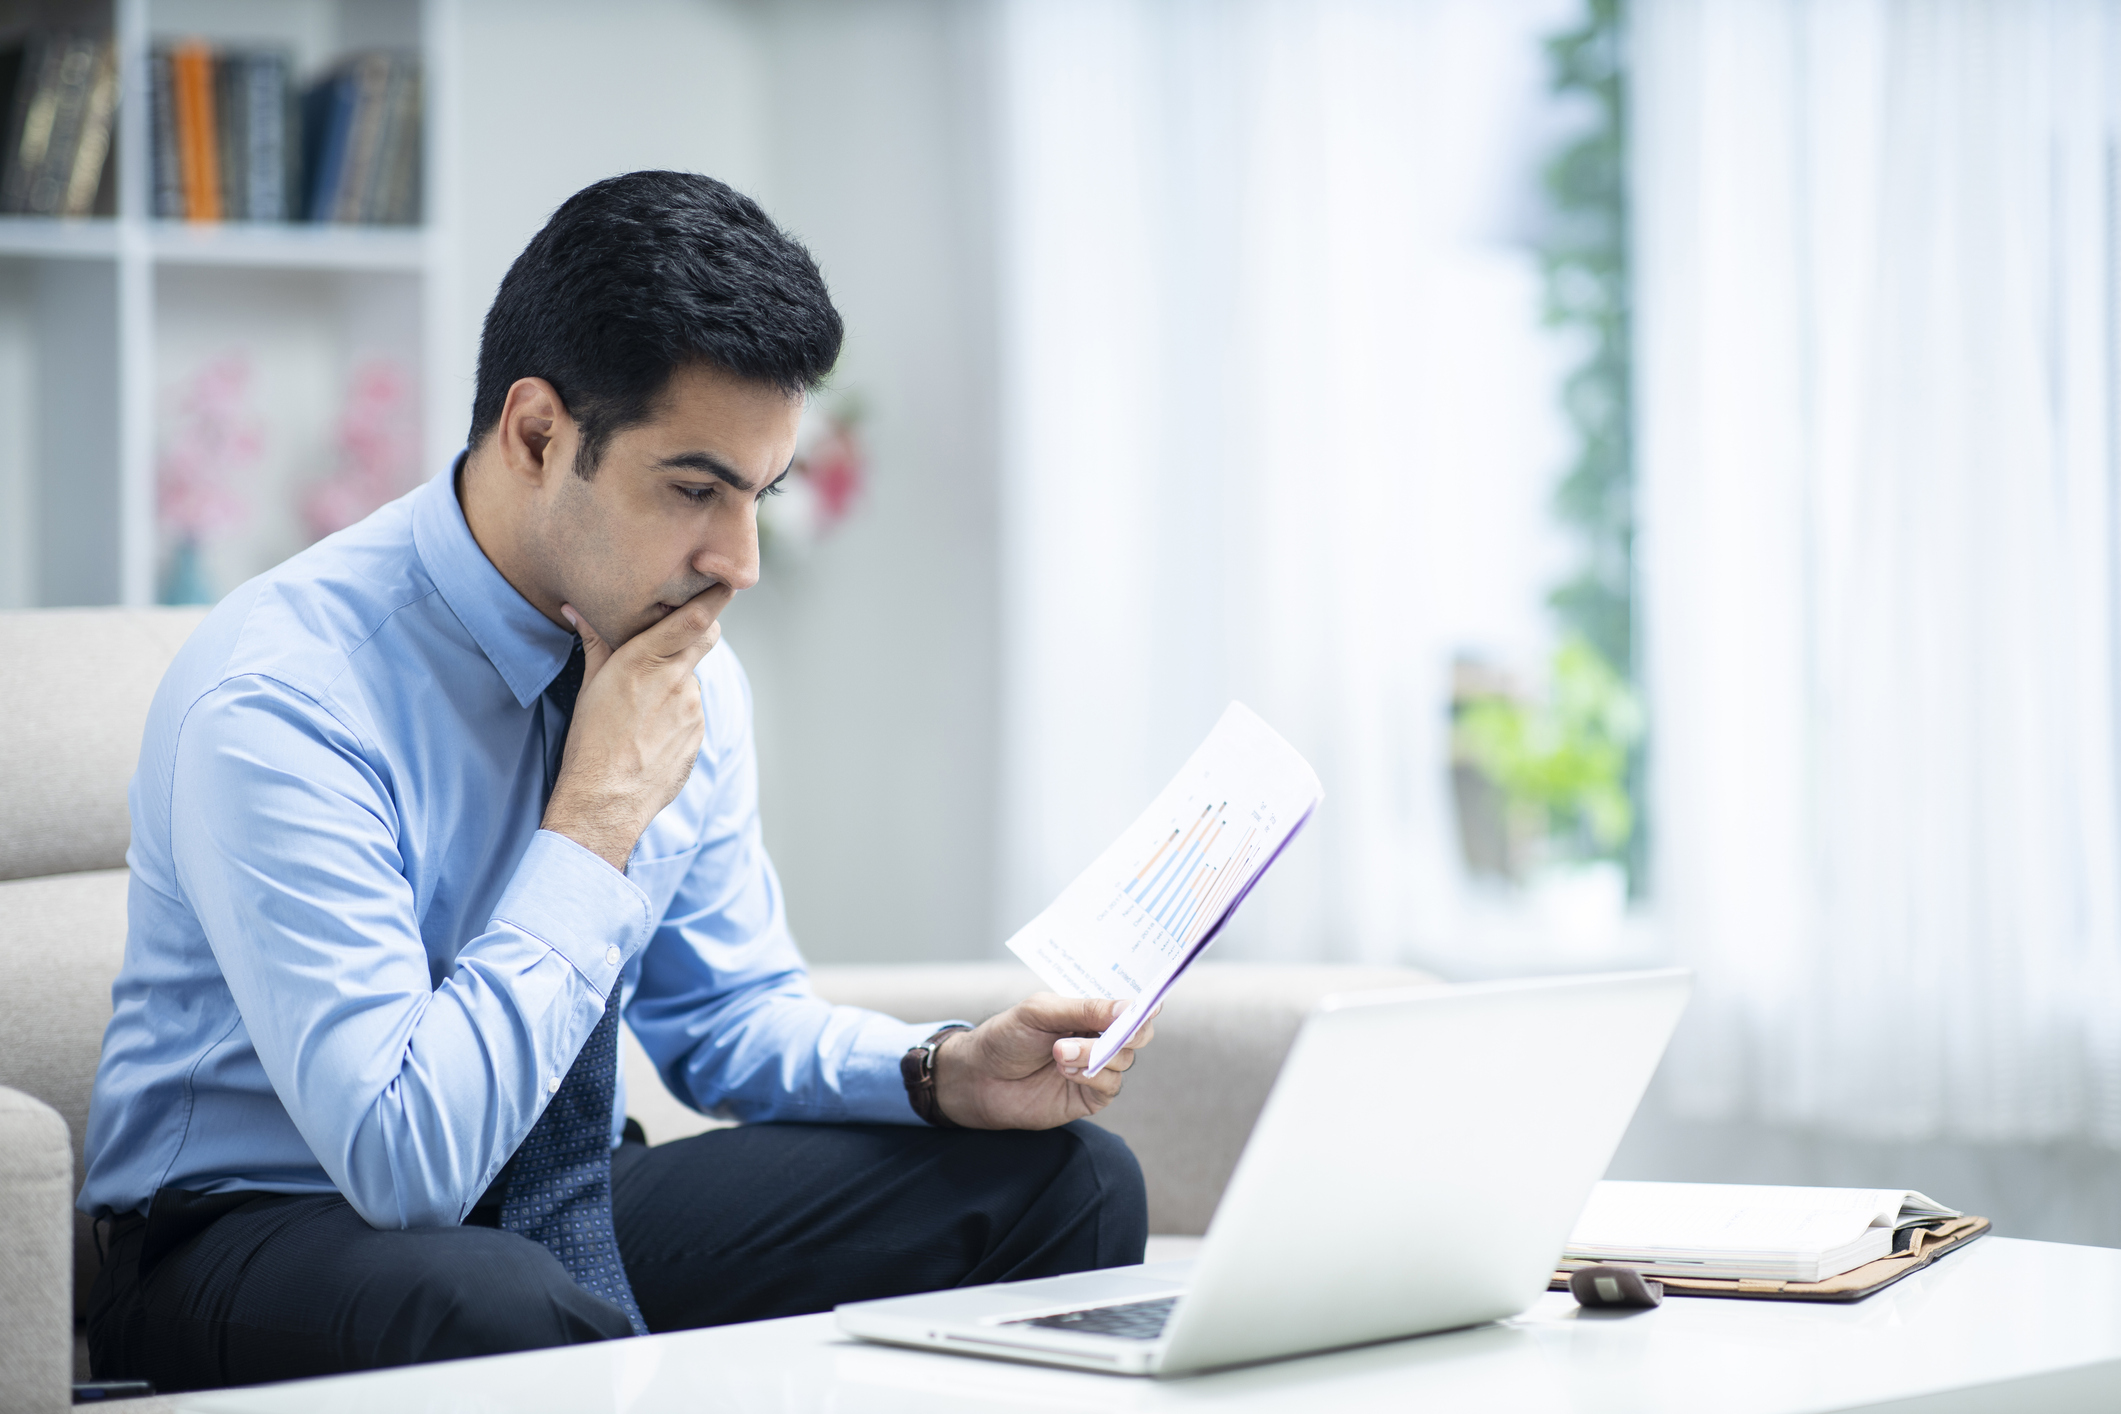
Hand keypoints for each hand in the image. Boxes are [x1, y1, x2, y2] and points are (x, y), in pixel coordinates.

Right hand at [541, 587, 731, 869]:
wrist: (606, 802)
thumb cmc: (590, 742)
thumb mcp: (589, 686)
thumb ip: (595, 642)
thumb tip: (578, 608)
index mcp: (647, 662)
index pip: (697, 618)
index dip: (716, 595)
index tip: (725, 580)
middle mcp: (678, 681)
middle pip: (705, 639)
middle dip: (695, 631)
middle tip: (675, 634)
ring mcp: (694, 710)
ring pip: (692, 679)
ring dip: (676, 680)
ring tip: (644, 706)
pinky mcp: (699, 736)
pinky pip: (692, 712)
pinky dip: (677, 713)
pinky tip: (651, 732)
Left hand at [932, 994, 1159, 1128]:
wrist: (977, 1078)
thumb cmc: (1006, 1036)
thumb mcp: (1041, 1012)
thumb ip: (1085, 1009)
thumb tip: (1129, 1008)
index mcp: (1090, 1010)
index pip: (1129, 1004)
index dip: (1144, 1004)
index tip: (1152, 1005)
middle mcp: (1098, 1037)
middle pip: (1139, 1033)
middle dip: (1130, 1030)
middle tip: (1117, 1029)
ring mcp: (1096, 1068)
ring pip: (1124, 1059)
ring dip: (1095, 1053)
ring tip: (1059, 1051)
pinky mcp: (1089, 1097)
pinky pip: (1110, 1086)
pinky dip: (1092, 1077)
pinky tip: (1064, 1070)